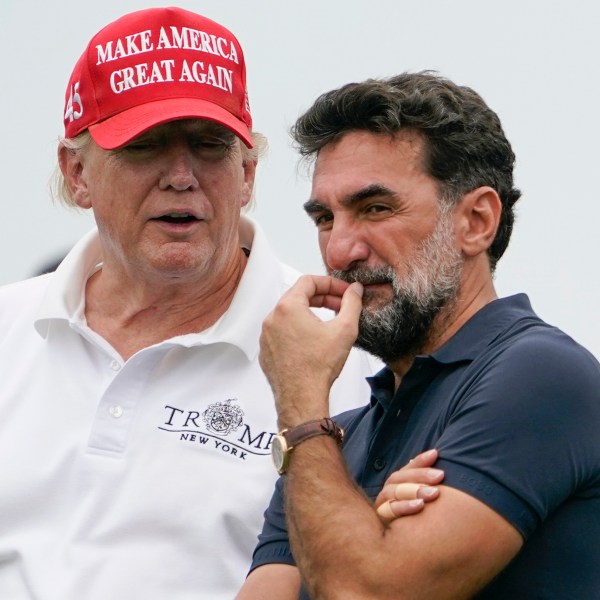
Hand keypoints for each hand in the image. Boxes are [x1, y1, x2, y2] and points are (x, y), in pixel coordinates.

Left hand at [259, 276, 363, 426]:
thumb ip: (352, 303)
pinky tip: (313, 341)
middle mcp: (272, 318)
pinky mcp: (266, 351)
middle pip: (298, 296)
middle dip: (322, 298)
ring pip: (289, 315)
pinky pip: (282, 332)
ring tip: (329, 323)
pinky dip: (297, 330)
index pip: (309, 281)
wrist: (301, 398)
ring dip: (309, 314)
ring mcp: (266, 335)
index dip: (330, 283)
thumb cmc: (318, 367)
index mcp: (288, 307)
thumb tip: (355, 290)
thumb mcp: (344, 329)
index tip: (343, 291)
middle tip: (340, 305)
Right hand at [374, 449, 443, 523]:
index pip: (406, 469)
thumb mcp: (420, 504)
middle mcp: (386, 494)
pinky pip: (389, 511)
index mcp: (395, 487)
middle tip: (440, 475)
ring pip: (393, 491)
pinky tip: (420, 506)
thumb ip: (424, 487)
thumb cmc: (413, 527)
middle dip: (420, 475)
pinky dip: (404, 506)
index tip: (435, 454)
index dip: (420, 461)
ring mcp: (381, 507)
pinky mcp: (381, 522)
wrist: (393, 554)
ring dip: (414, 489)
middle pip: (399, 478)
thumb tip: (438, 462)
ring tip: (434, 492)